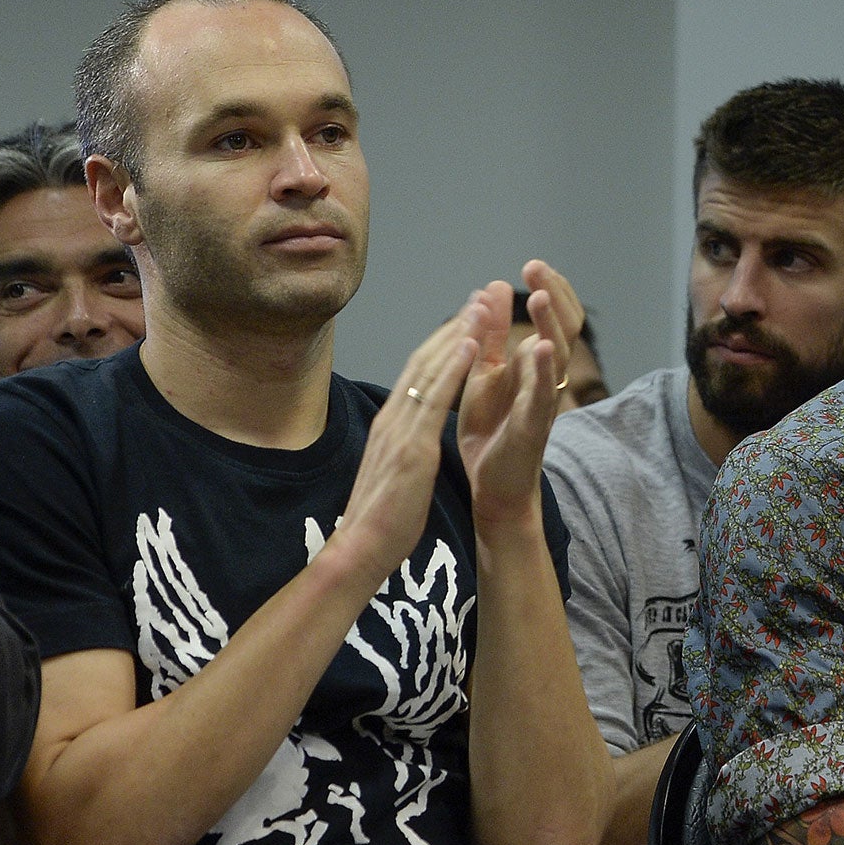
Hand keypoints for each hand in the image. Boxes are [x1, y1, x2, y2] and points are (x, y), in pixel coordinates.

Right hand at [330, 300, 478, 581]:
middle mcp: (394, 418)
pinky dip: (453, 368)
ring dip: (458, 334)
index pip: (418, 374)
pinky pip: (436, 399)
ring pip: (431, 370)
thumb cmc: (382, 519)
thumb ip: (403, 448)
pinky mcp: (413, 446)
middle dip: (453, 327)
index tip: (465, 319)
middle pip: (425, 361)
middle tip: (478, 296)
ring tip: (482, 305)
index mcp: (392, 425)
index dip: (442, 344)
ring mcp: (401, 429)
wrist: (361, 548)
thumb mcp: (396, 471)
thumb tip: (411, 439)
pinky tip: (472, 345)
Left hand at [458, 270, 562, 527]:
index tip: (533, 266)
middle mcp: (546, 380)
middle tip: (535, 269)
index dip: (549, 290)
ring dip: (548, 326)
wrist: (493, 486)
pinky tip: (536, 347)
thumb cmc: (492, 430)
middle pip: (562, 329)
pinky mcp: (532, 427)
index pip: (555, 318)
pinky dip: (540, 371)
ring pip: (555, 358)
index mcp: (535, 365)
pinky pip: (542, 396)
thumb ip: (489, 333)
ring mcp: (542, 403)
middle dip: (551, 297)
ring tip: (538, 298)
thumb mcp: (484, 372)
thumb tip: (492, 285)